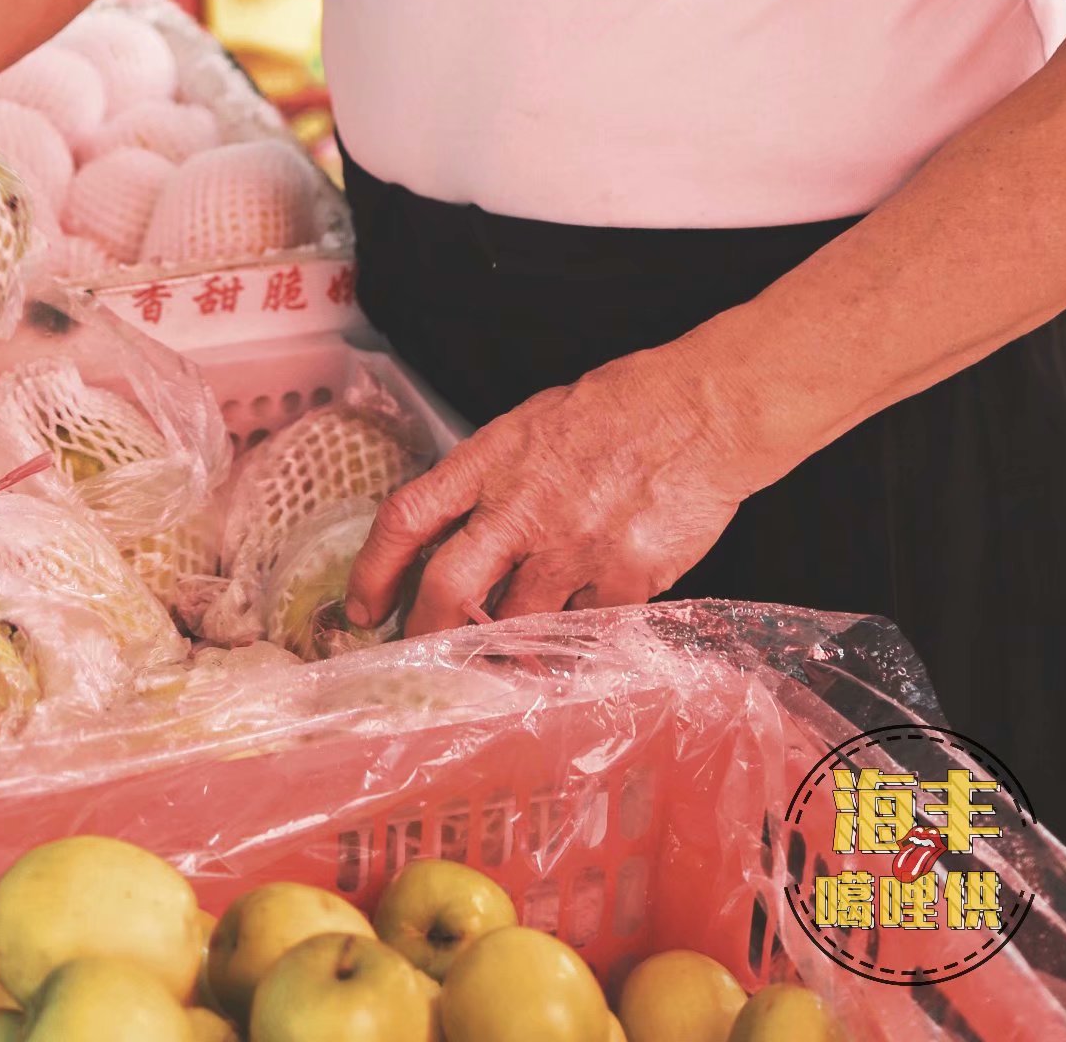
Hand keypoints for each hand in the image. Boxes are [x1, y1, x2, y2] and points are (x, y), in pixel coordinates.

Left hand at [346, 348, 753, 635]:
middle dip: (425, 634)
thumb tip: (461, 533)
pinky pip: (585, 632)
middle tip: (420, 658)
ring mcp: (574, 548)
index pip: (408, 516)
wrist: (703, 410)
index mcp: (492, 459)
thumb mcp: (534, 424)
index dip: (373, 570)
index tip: (363, 607)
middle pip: (447, 590)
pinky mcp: (626, 580)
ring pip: (515, 626)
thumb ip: (494, 477)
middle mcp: (523, 508)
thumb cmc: (620, 406)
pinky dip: (575, 640)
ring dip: (505, 647)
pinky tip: (578, 636)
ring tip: (506, 654)